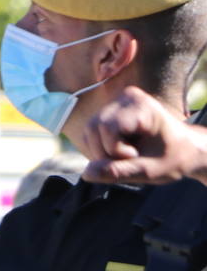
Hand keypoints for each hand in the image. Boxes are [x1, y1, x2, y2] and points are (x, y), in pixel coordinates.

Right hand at [81, 87, 206, 184]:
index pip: (107, 128)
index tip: (137, 157)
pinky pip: (91, 132)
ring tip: (126, 156)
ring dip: (101, 152)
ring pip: (89, 131)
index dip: (114, 151)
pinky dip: (100, 148)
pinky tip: (120, 150)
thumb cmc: (173, 158)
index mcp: (142, 106)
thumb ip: (119, 172)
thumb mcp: (149, 171)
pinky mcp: (108, 111)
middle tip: (130, 160)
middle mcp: (127, 98)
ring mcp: (116, 103)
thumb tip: (86, 173)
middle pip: (94, 128)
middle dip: (104, 153)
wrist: (183, 149)